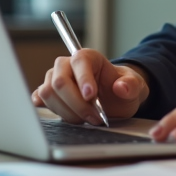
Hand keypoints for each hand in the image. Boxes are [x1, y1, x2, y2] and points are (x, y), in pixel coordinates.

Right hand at [31, 49, 149, 124]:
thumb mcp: (135, 86)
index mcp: (88, 57)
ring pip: (48, 94)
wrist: (114, 99)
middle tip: (95, 117)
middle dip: (77, 104)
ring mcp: (55, 79)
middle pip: (60, 81)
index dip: (83, 79)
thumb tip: (121, 87)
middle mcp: (67, 65)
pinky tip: (64, 114)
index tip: (91, 96)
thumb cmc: (121, 88)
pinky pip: (40, 99)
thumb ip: (131, 86)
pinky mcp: (49, 94)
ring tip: (86, 119)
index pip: (79, 61)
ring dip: (67, 112)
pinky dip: (50, 109)